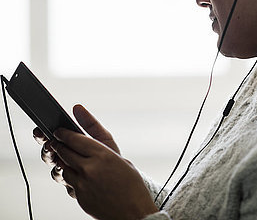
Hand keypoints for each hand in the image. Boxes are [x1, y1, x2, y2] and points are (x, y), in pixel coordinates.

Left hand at [33, 105, 157, 218]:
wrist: (133, 213)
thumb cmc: (131, 184)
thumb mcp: (120, 156)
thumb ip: (98, 135)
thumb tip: (79, 111)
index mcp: (103, 155)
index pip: (74, 139)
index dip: (63, 133)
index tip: (60, 131)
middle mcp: (89, 168)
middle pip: (63, 151)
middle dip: (58, 145)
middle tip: (58, 142)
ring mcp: (81, 184)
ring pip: (61, 168)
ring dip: (63, 162)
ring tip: (71, 160)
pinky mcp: (78, 197)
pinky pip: (67, 183)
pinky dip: (70, 178)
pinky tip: (80, 177)